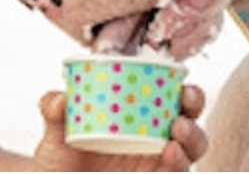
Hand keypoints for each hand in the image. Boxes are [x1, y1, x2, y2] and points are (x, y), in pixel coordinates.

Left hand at [32, 83, 208, 171]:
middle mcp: (155, 142)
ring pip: (190, 154)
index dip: (187, 91)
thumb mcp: (55, 133)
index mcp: (140, 118)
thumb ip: (53, 112)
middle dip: (195, 111)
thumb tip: (59, 98)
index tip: (183, 83)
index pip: (173, 99)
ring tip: (175, 136)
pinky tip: (169, 155)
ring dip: (191, 141)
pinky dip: (177, 166)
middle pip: (191, 126)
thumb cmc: (61, 158)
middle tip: (184, 106)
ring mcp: (156, 167)